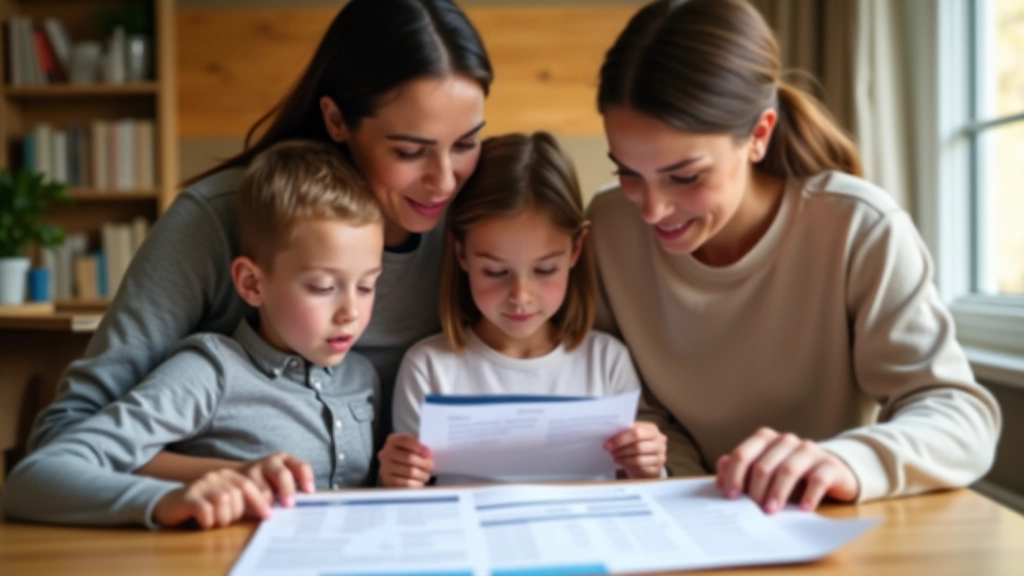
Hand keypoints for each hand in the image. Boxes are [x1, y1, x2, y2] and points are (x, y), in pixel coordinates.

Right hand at [152, 469, 270, 528]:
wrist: (172, 505)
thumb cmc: (205, 506)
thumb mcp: (226, 502)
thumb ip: (244, 502)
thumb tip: (268, 512)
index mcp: (227, 475)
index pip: (248, 486)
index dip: (259, 502)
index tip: (268, 516)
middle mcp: (214, 476)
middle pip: (236, 496)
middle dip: (235, 514)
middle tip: (225, 521)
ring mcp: (201, 485)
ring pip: (222, 503)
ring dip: (221, 519)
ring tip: (214, 521)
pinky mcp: (189, 497)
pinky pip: (206, 511)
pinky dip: (208, 522)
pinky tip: (203, 523)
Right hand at [237, 452, 315, 507]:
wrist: (237, 477)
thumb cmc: (268, 482)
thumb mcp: (282, 479)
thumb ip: (293, 488)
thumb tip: (305, 504)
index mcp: (285, 460)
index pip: (301, 466)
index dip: (307, 479)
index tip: (309, 492)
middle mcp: (270, 462)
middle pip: (282, 474)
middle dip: (287, 490)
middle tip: (289, 505)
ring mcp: (254, 470)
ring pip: (264, 490)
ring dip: (269, 503)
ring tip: (271, 513)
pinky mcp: (240, 482)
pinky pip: (250, 497)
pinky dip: (256, 506)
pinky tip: (258, 512)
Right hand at [379, 434, 433, 487]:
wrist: (397, 472)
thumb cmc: (408, 457)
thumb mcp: (412, 447)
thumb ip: (419, 447)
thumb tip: (427, 453)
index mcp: (392, 441)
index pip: (405, 440)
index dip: (418, 446)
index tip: (428, 453)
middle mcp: (386, 453)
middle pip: (409, 457)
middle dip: (423, 463)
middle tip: (430, 466)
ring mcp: (385, 468)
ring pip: (410, 471)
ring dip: (422, 474)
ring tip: (425, 475)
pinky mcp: (388, 482)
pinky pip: (407, 483)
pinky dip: (417, 483)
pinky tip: (419, 482)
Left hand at [605, 421, 666, 478]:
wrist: (646, 465)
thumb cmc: (636, 448)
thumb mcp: (632, 438)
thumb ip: (625, 433)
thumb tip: (610, 434)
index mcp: (652, 430)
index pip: (636, 431)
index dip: (621, 438)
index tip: (608, 443)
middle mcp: (659, 442)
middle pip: (638, 445)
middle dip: (621, 448)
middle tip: (610, 451)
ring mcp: (660, 456)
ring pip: (638, 458)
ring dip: (623, 458)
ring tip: (614, 456)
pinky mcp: (657, 469)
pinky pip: (640, 468)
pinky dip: (628, 465)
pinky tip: (620, 462)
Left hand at [716, 427, 858, 512]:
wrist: (830, 472)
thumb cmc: (790, 475)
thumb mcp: (764, 472)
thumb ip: (741, 469)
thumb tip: (721, 469)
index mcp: (765, 439)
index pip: (743, 454)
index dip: (734, 475)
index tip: (731, 496)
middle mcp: (786, 441)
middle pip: (763, 465)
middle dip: (755, 490)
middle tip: (753, 510)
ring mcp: (809, 451)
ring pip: (788, 470)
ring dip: (777, 493)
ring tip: (771, 511)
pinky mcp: (829, 465)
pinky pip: (818, 479)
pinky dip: (809, 495)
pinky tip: (804, 510)